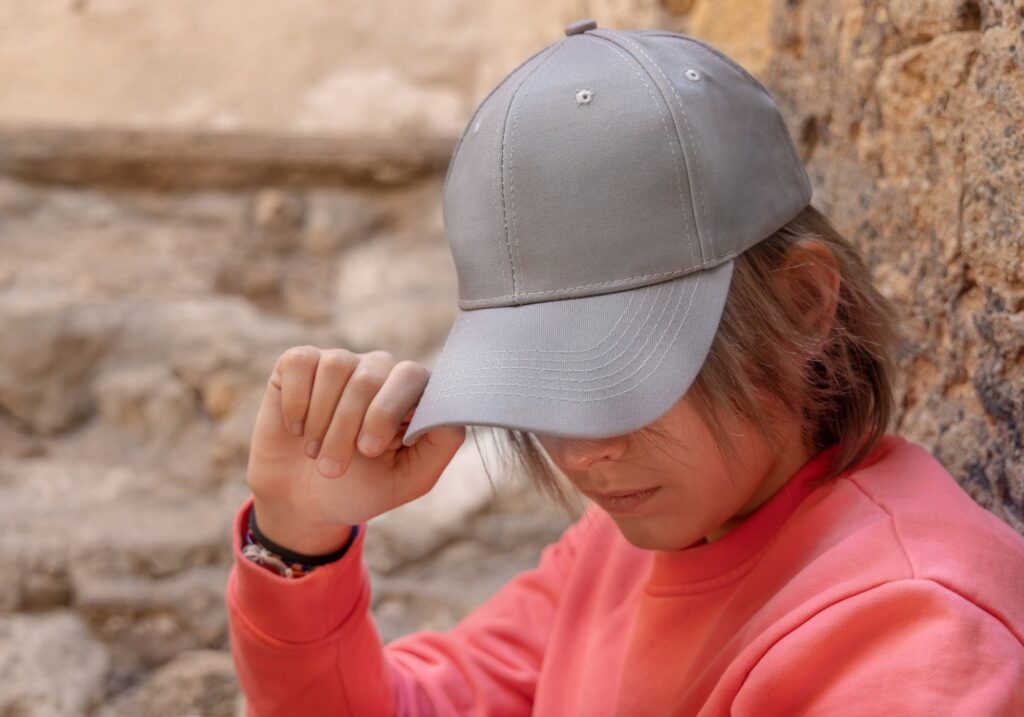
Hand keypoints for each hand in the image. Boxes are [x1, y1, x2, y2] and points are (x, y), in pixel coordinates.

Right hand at [246, 346, 465, 554]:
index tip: (369, 451)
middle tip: (333, 468)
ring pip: (337, 367)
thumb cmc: (361, 488)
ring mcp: (342, 362)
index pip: (413, 377)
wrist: (302, 501)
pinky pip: (302, 363)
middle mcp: (381, 370)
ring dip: (322, 421)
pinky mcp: (301, 363)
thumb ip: (441, 444)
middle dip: (348, 427)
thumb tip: (451, 410)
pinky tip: (297, 429)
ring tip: (316, 453)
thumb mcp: (409, 478)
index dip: (388, 410)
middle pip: (371, 377)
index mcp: (413, 394)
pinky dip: (297, 402)